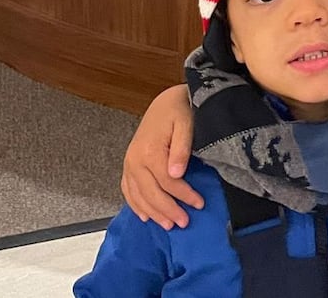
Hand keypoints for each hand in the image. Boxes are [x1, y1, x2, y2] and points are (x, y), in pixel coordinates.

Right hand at [121, 84, 200, 229]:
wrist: (165, 101)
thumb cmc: (179, 111)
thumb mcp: (186, 124)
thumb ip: (181, 149)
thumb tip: (177, 174)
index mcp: (150, 151)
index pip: (168, 182)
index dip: (183, 195)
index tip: (199, 204)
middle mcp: (135, 160)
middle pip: (151, 193)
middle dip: (168, 210)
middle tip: (184, 223)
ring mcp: (129, 163)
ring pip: (138, 195)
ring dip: (153, 212)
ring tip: (168, 225)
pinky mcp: (128, 164)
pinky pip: (128, 189)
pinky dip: (135, 205)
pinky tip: (144, 216)